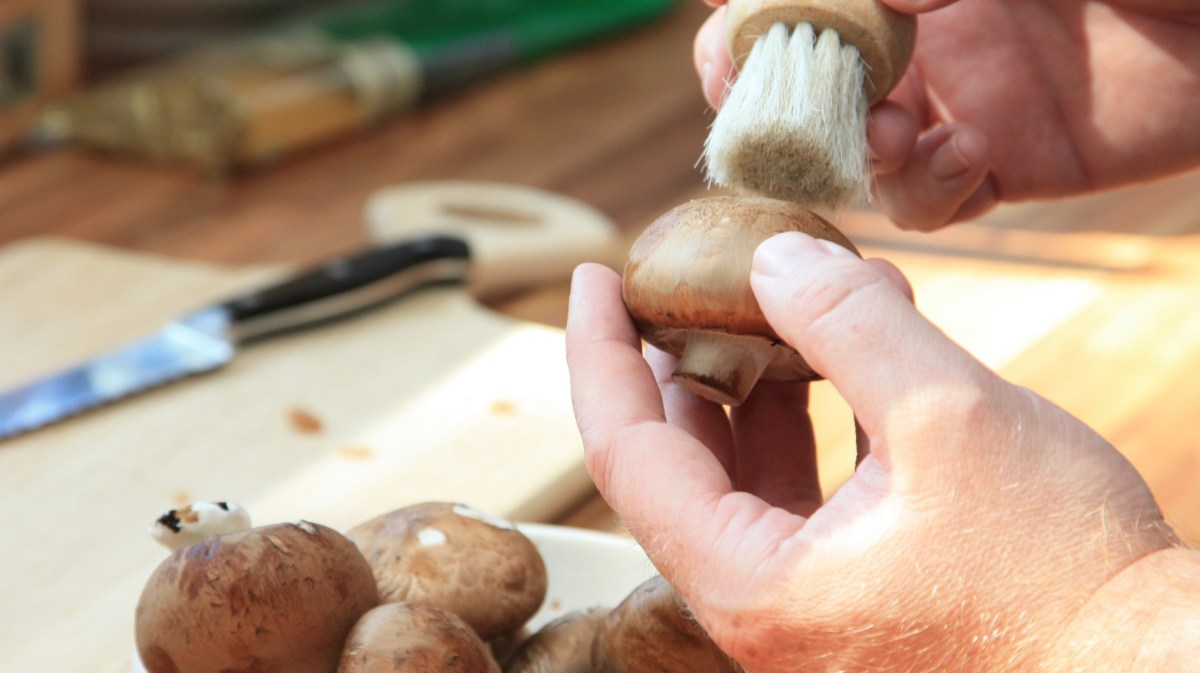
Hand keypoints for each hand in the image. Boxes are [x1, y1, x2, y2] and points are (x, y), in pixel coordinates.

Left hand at [566, 233, 1193, 671]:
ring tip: (759, 303)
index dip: (600, 356)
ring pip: (734, 474)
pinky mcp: (850, 587)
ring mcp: (803, 600)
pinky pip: (793, 491)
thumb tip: (773, 259)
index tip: (594, 279)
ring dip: (743, 382)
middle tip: (677, 279)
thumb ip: (850, 327)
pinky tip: (829, 359)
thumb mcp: (952, 419)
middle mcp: (760, 604)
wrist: (1150, 669)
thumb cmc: (1063, 573)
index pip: (627, 454)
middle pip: (672, 463)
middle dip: (672, 359)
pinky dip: (801, 417)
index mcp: (752, 585)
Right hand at [693, 0, 1199, 229]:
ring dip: (852, 149)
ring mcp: (960, 102)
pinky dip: (926, 192)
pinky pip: (931, 202)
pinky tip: (964, 157)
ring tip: (893, 134)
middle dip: (775, 96)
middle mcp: (925, 33)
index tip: (732, 37)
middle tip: (768, 108)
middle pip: (808, 78)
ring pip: (856, 148)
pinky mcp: (1005, 167)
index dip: (750, 19)